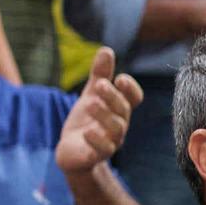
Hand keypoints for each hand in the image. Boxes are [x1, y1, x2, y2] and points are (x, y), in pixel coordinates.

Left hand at [56, 47, 142, 175]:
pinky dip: (96, 140)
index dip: (130, 89)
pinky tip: (87, 132)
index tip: (120, 78)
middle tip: (100, 84)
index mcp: (118, 109)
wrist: (71, 152)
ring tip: (90, 103)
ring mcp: (109, 141)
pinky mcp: (95, 155)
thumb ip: (99, 75)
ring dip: (104, 115)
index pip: (134, 98)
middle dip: (113, 96)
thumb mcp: (91, 95)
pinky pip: (103, 150)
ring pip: (115, 129)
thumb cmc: (86, 121)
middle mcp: (118, 125)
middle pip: (123, 110)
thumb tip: (107, 49)